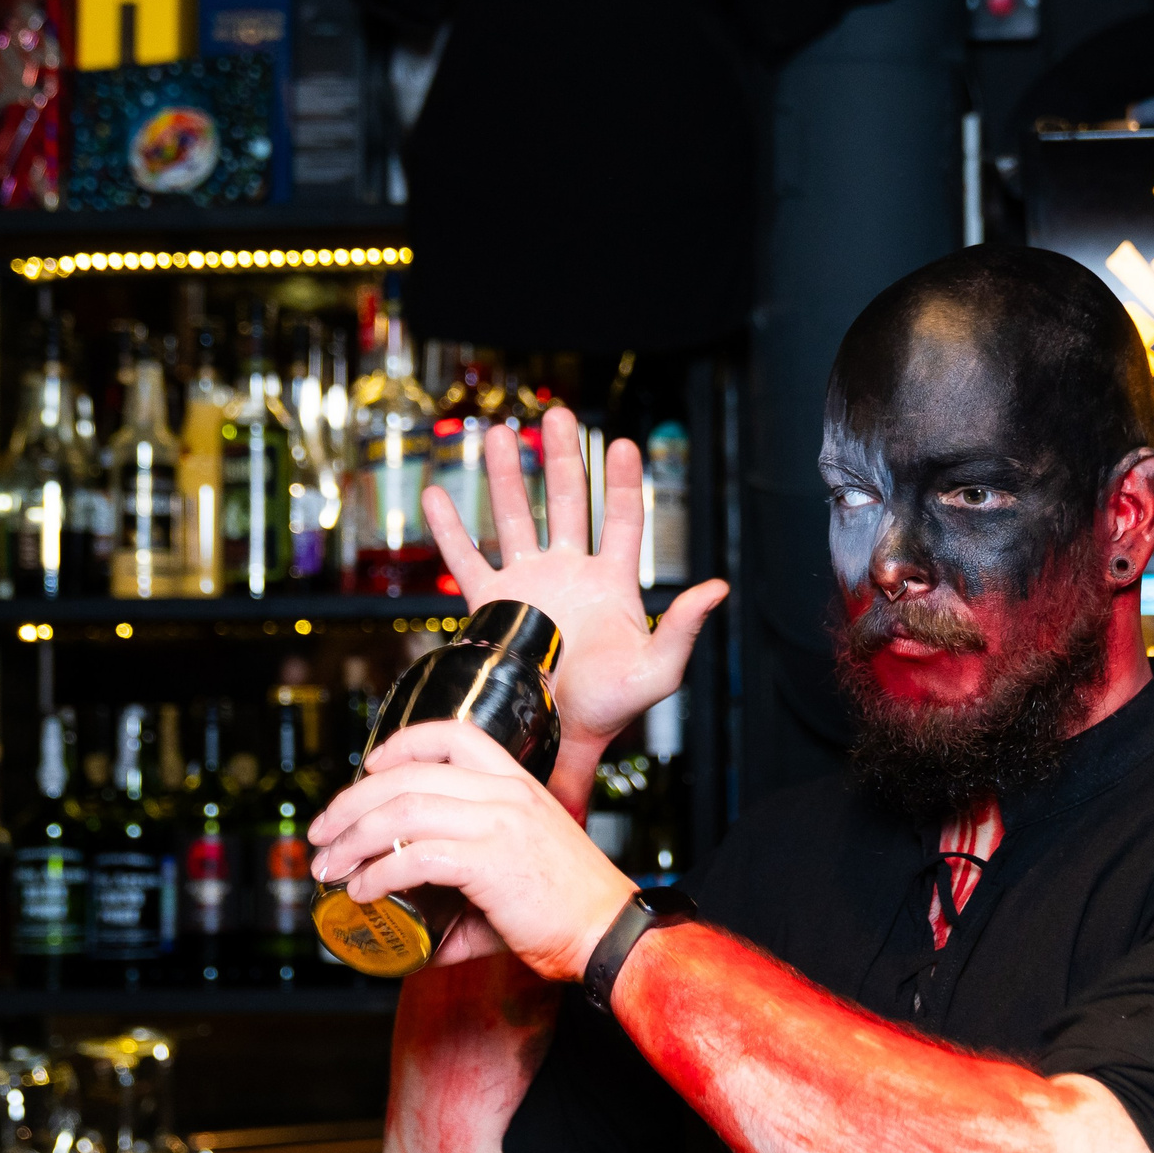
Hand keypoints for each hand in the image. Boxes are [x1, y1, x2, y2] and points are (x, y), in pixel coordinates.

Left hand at [306, 719, 634, 982]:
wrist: (608, 934)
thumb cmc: (569, 908)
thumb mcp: (517, 868)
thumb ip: (466, 880)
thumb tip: (418, 914)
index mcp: (517, 783)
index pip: (453, 735)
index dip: (401, 745)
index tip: (368, 768)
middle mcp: (506, 794)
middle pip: (408, 776)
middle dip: (351, 803)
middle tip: (322, 833)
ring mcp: (498, 825)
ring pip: (402, 812)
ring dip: (353, 839)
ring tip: (330, 866)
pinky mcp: (490, 863)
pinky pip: (415, 857)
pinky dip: (378, 874)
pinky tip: (364, 892)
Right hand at [424, 409, 726, 772]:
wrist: (558, 736)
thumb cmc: (612, 710)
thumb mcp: (658, 670)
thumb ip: (683, 627)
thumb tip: (718, 587)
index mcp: (611, 584)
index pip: (621, 521)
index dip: (622, 484)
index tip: (621, 444)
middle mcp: (569, 573)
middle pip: (566, 503)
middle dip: (562, 460)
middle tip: (556, 415)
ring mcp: (529, 585)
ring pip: (515, 518)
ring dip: (508, 477)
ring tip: (502, 433)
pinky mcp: (492, 605)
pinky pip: (465, 560)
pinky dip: (449, 529)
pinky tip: (435, 494)